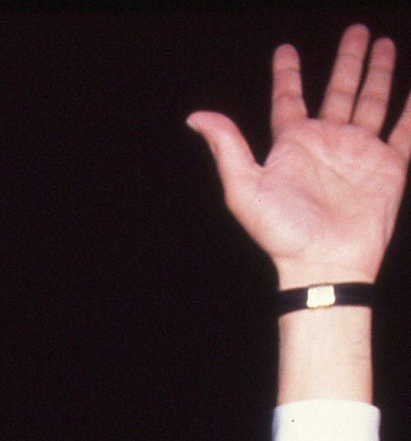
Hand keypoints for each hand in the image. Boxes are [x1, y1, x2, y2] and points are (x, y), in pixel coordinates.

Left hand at [188, 24, 410, 285]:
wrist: (325, 264)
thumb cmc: (282, 233)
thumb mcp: (245, 189)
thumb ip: (226, 148)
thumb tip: (196, 117)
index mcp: (293, 146)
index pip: (289, 101)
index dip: (287, 75)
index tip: (286, 50)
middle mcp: (328, 144)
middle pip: (339, 91)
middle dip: (348, 61)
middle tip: (357, 31)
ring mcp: (360, 153)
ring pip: (372, 101)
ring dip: (378, 73)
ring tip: (383, 43)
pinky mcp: (389, 167)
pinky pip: (406, 129)